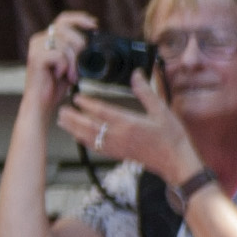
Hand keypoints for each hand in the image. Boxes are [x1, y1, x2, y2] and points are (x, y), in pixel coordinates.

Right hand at [24, 10, 95, 107]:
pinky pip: (60, 55)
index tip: (95, 24)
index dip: (80, 19)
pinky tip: (60, 76)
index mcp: (46, 38)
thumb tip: (92, 38)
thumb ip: (75, 49)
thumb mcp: (70, 62)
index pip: (64, 19)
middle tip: (80, 63)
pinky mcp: (36, 58)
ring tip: (70, 75)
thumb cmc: (55, 85)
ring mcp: (35, 48)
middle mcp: (38, 40)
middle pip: (66, 29)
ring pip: (64, 43)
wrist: (42, 103)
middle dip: (79, 44)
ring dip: (73, 62)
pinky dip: (65, 67)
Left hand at [54, 72, 197, 185]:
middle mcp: (119, 136)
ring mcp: (117, 147)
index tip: (76, 97)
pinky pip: (96, 148)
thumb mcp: (162, 110)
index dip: (87, 104)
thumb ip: (146, 92)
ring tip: (62, 122)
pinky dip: (84, 141)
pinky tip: (78, 137)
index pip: (102, 112)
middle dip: (73, 118)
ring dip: (74, 129)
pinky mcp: (118, 154)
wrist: (175, 162)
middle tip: (61, 110)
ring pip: (89, 138)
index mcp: (129, 123)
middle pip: (89, 126)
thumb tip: (136, 74)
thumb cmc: (171, 137)